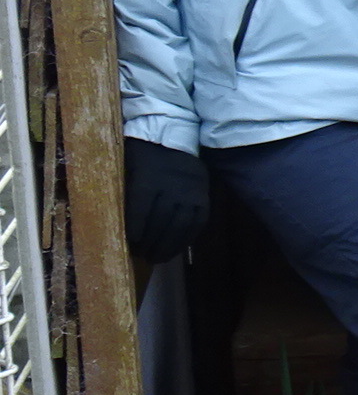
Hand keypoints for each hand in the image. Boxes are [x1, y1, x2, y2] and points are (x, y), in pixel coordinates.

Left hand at [124, 138, 207, 264]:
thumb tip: (118, 220)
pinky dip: (187, 238)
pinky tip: (177, 248)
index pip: (141, 210)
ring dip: (169, 245)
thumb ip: (127, 192)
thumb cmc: (144, 153)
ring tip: (159, 258)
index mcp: (149, 179)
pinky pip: (197, 223)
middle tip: (143, 256)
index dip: (136, 230)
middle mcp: (172, 188)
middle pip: (161, 222)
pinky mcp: (203, 197)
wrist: (175, 135)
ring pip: (180, 226)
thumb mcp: (128, 166)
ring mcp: (190, 194)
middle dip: (151, 243)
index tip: (132, 244)